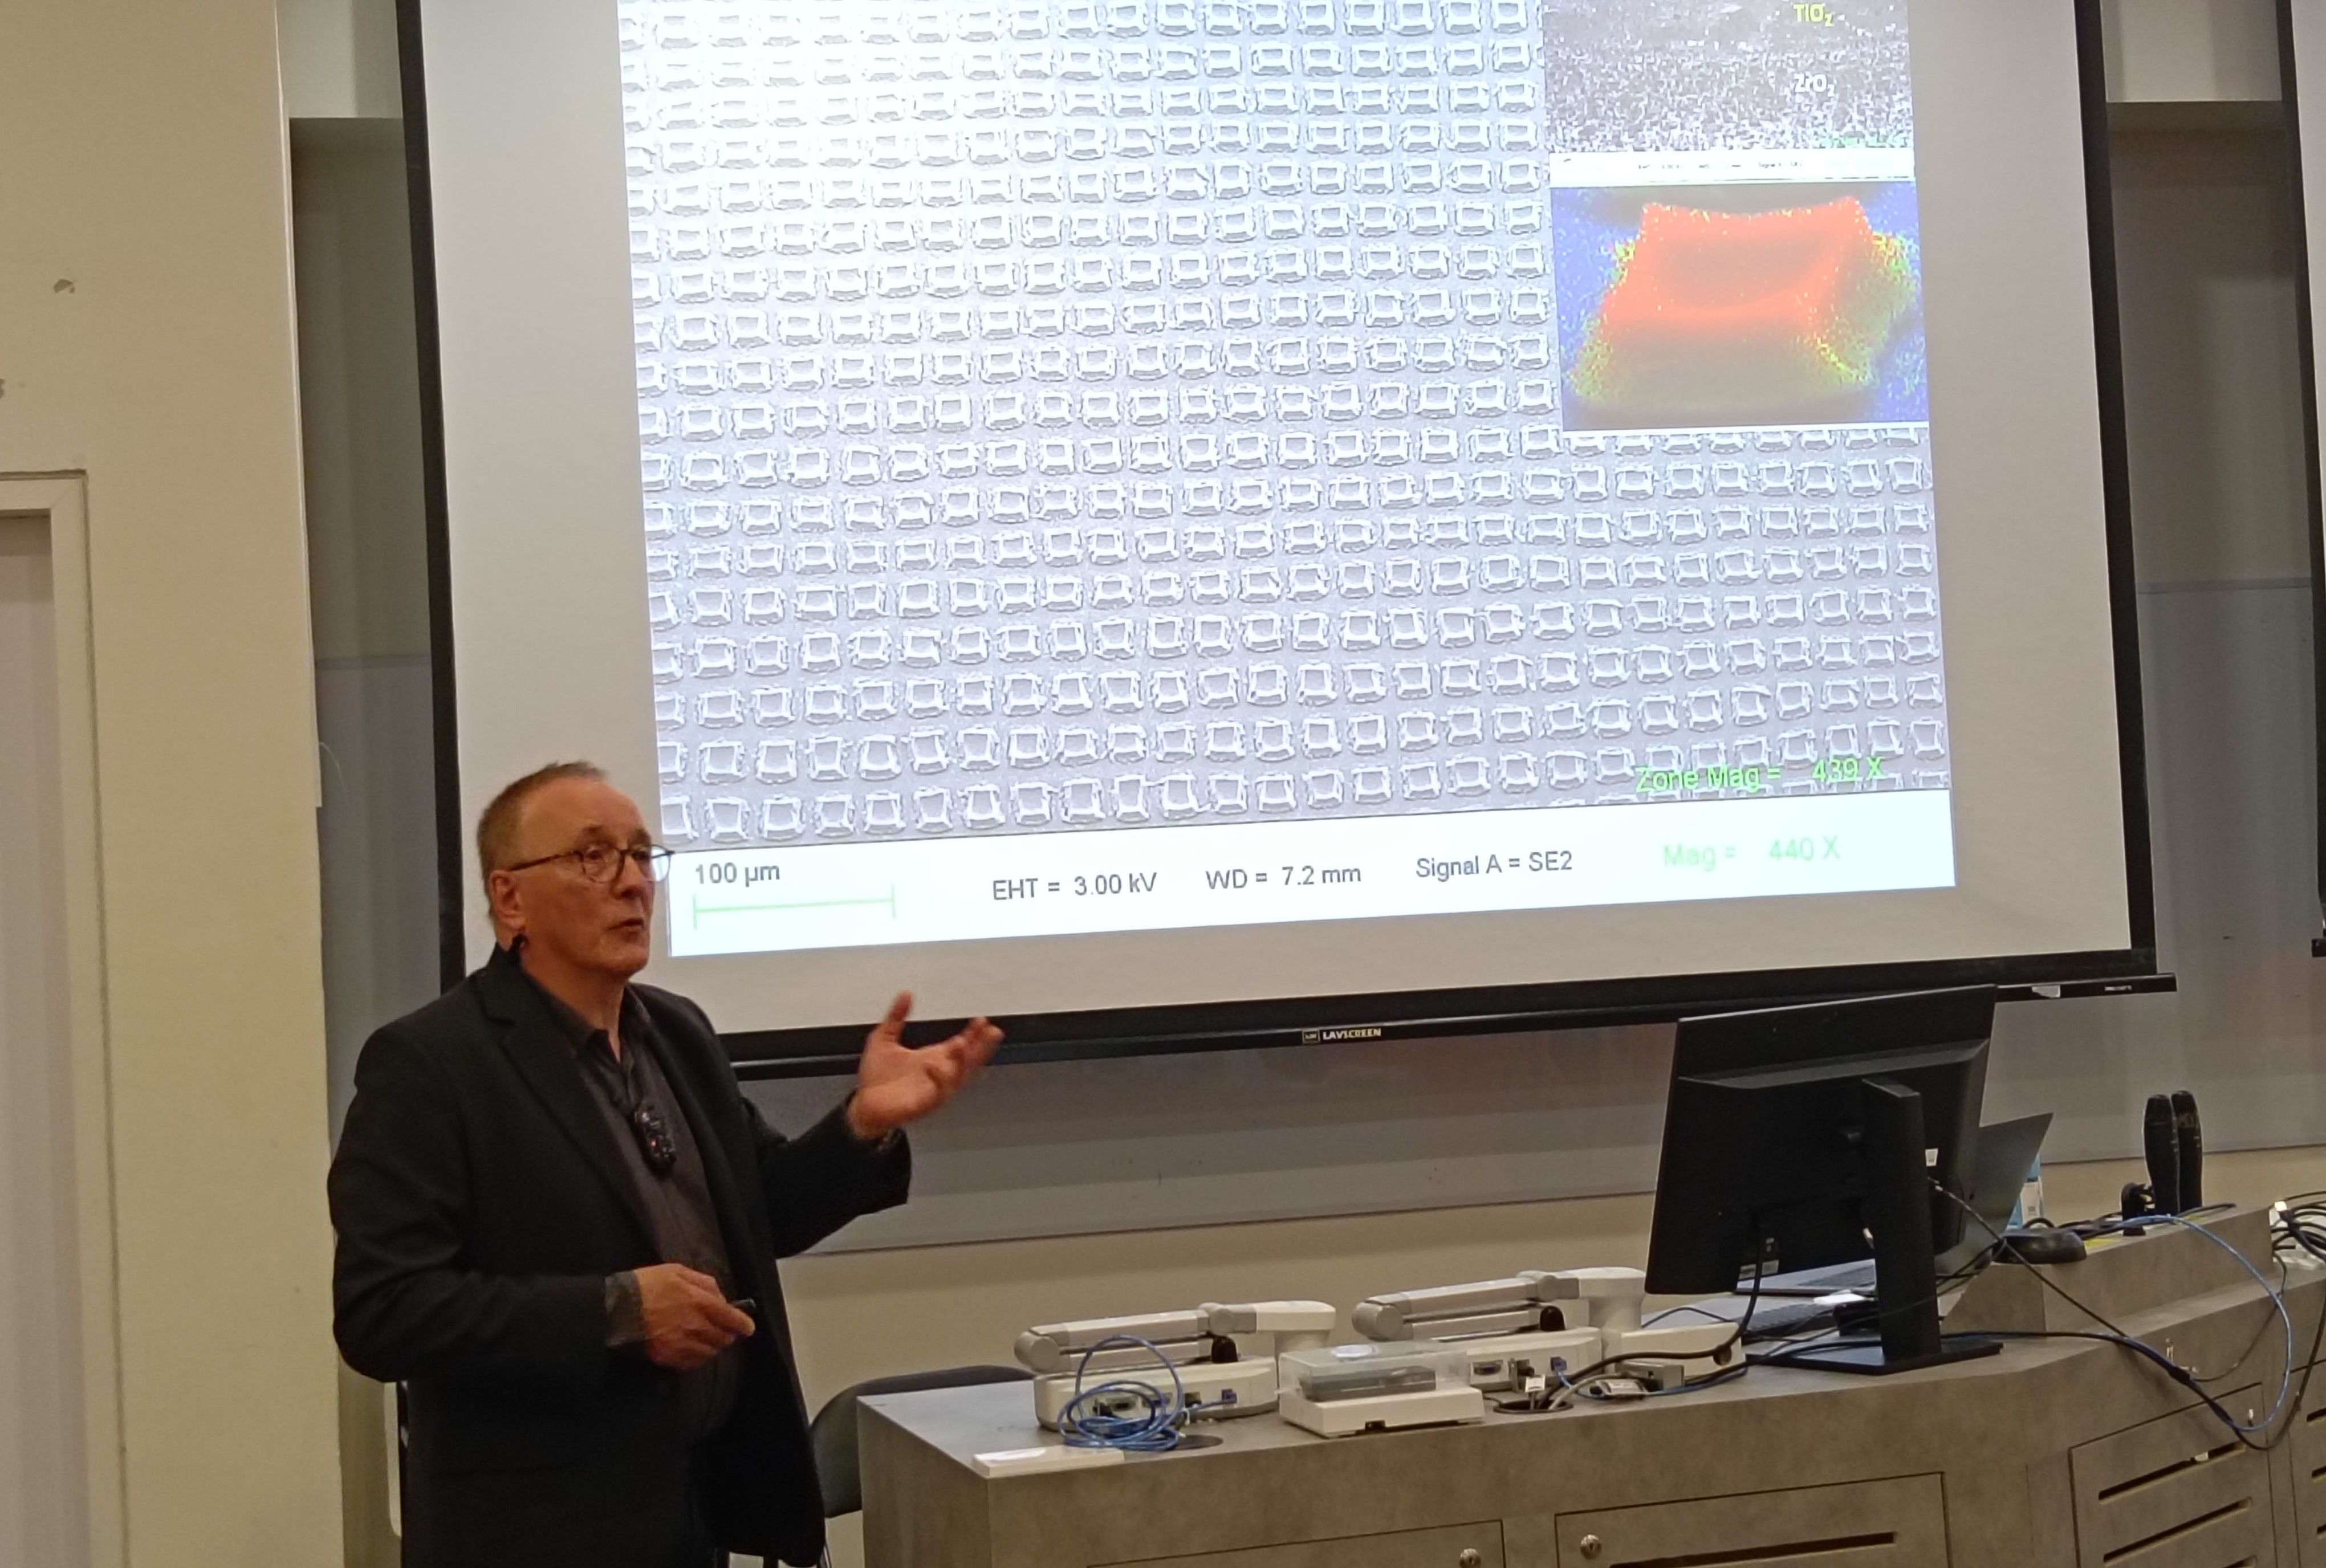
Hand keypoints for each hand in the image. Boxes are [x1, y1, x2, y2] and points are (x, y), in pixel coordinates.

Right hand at [634, 1263, 752, 1371]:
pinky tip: (691, 1349)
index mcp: (698, 1301)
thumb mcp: (677, 1271)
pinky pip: (692, 1363)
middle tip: (722, 1330)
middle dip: (727, 1335)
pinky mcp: (668, 1358)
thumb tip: (720, 1297)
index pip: (731, 1318)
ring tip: (705, 1339)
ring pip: (709, 1352)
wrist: (615, 1309)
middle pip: (723, 1338)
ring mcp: (681, 1345)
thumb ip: (703, 1282)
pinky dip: (696, 1358)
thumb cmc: (646, 1285)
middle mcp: (694, 1326)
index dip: (743, 1324)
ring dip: (712, 1346)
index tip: (748, 1328)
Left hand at [846, 993, 1002, 1141]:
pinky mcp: (925, 1103)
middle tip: (992, 1032)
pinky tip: (933, 1064)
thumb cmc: (876, 1076)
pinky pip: (938, 1092)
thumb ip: (896, 1016)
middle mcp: (940, 1073)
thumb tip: (906, 993)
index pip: (961, 1045)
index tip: (981, 1020)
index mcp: (934, 1058)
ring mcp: (935, 1089)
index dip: (973, 1033)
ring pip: (958, 1076)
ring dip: (962, 1060)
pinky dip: (939, 1078)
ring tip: (962, 1043)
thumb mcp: (884, 1038)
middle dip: (982, 1046)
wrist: (863, 1104)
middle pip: (969, 1060)